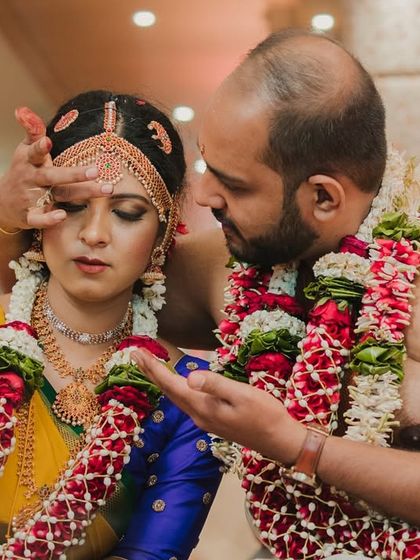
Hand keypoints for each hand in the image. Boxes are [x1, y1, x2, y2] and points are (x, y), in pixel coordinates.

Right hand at [0, 107, 110, 230]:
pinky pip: (39, 219)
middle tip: (96, 170)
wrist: (3, 201)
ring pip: (58, 195)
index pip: (35, 153)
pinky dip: (49, 219)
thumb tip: (23, 109)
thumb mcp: (25, 150)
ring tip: (103, 190)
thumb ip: (32, 131)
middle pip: (53, 176)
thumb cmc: (23, 170)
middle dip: (74, 174)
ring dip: (81, 192)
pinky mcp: (30, 216)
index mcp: (30, 161)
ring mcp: (31, 198)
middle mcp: (31, 178)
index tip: (48, 141)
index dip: (40, 147)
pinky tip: (63, 215)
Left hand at [132, 348, 305, 462]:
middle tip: (135, 355)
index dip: (152, 368)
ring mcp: (205, 420)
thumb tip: (190, 376)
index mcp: (203, 407)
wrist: (280, 441)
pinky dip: (175, 388)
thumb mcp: (242, 395)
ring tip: (150, 366)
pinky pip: (186, 401)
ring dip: (161, 381)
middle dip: (151, 373)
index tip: (136, 352)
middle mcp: (199, 415)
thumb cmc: (265, 415)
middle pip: (168, 392)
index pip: (170, 385)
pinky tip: (177, 383)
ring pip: (176, 397)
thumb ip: (215, 385)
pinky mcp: (214, 421)